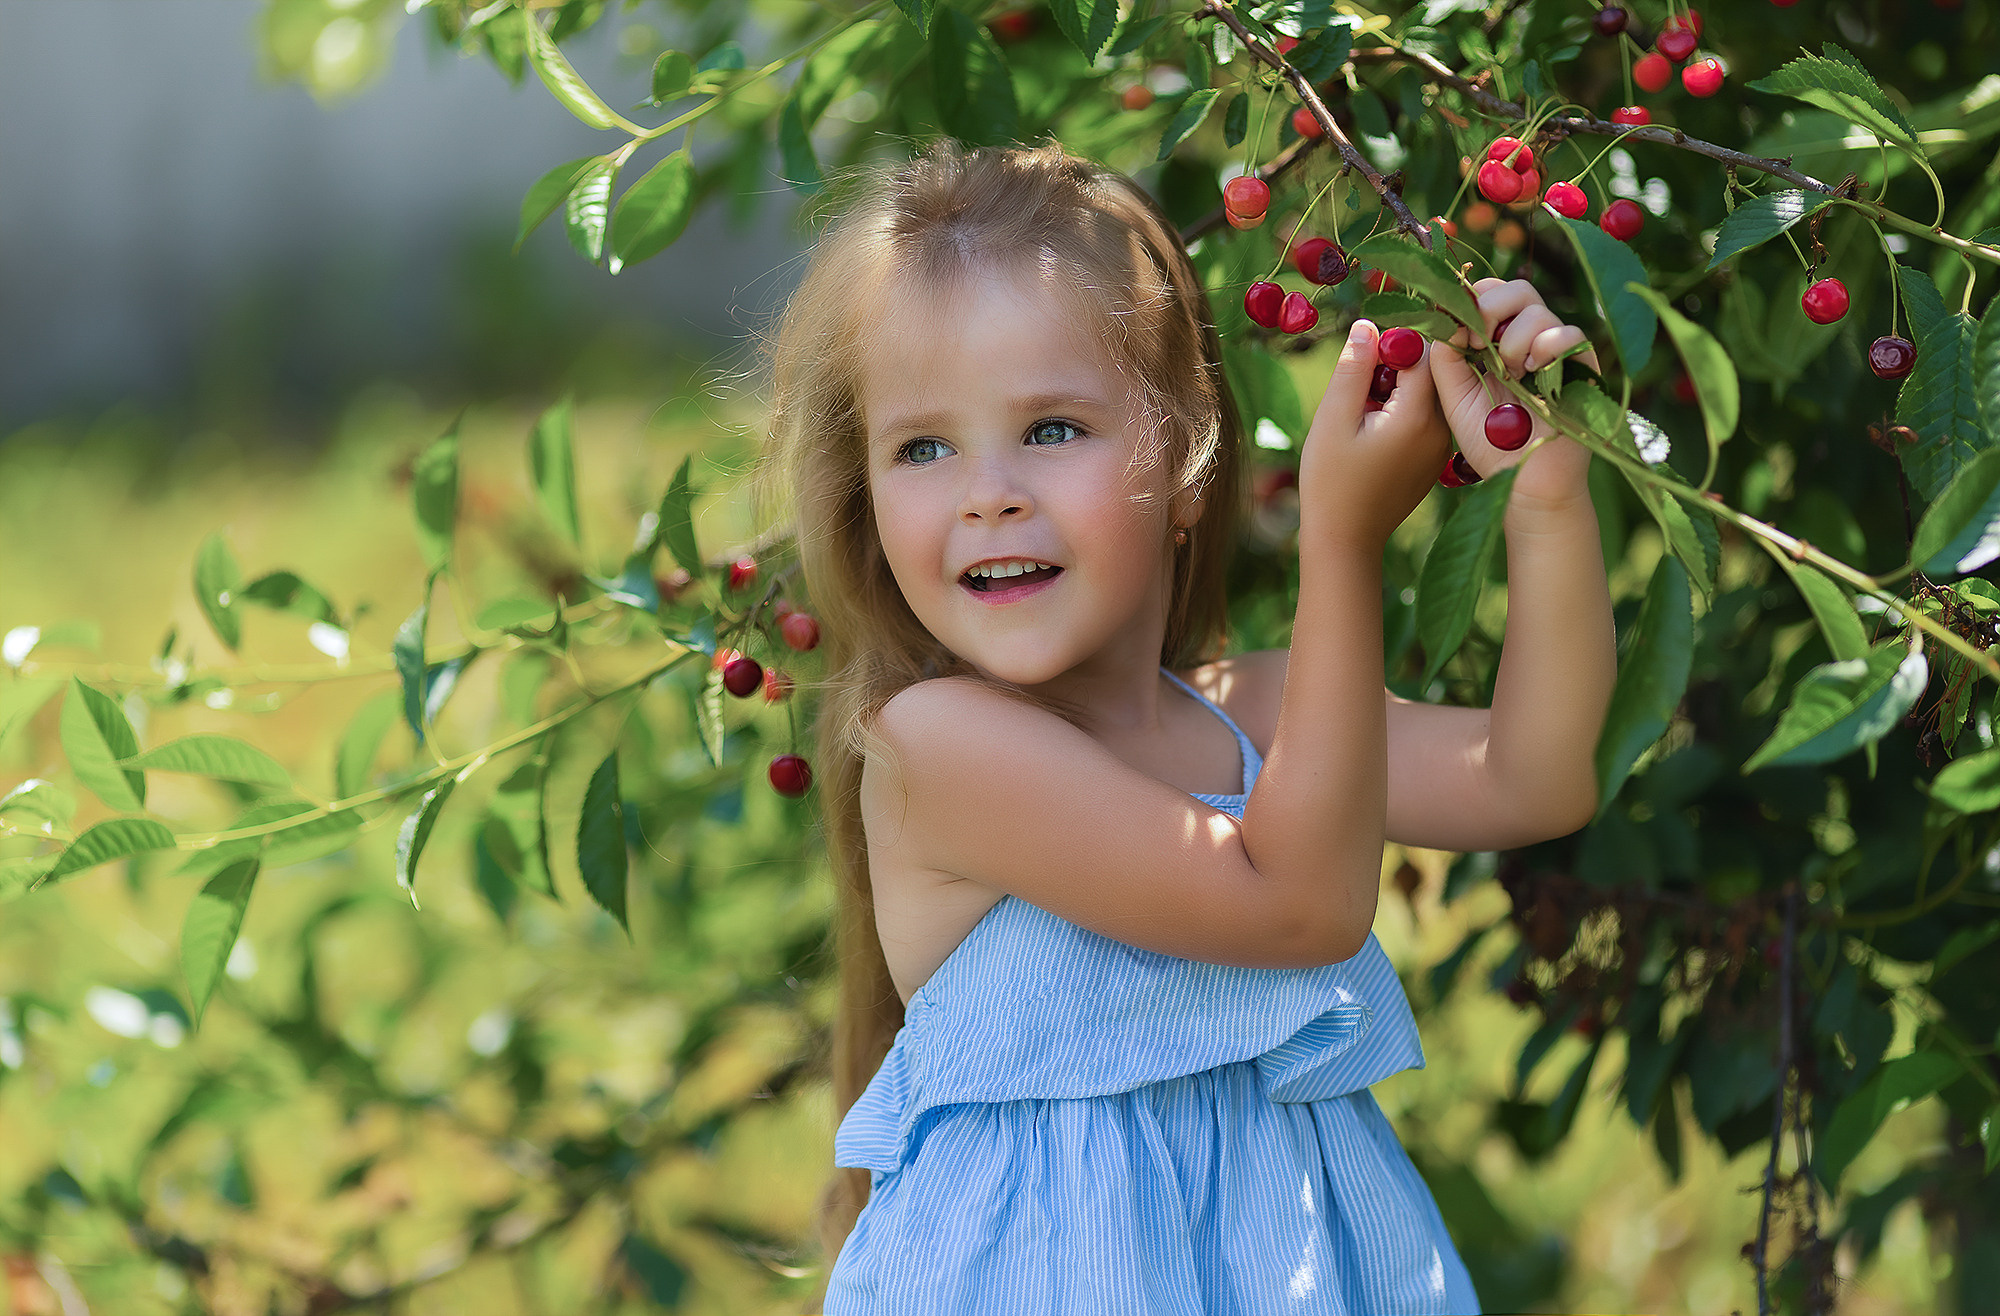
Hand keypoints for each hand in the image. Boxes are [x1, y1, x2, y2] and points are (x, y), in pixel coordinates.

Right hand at [1298, 319, 1452, 552]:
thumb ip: (1353, 369)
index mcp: (1419, 415)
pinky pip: (1424, 417)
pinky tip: (1371, 430)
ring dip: (1394, 389)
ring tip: (1360, 411)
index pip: (1422, 352)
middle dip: (1392, 365)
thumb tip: (1368, 325)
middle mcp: (1441, 428)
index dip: (1391, 342)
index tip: (1361, 354)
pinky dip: (1399, 411)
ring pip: (1425, 394)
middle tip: (1356, 384)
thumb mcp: (1333, 420)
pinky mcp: (1434, 459)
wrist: (1346, 540)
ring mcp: (1441, 446)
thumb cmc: (1331, 481)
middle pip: (1428, 371)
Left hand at [1429, 279, 1597, 515]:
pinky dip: (1545, 347)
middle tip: (1480, 344)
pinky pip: (1569, 333)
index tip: (1459, 333)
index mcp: (1496, 340)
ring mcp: (1556, 349)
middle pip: (1515, 289)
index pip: (1487, 293)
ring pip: (1537, 310)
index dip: (1470, 301)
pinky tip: (1533, 373)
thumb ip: (1446, 356)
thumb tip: (1447, 315)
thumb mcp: (1455, 395)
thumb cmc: (1490, 441)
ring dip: (1514, 339)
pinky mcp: (1582, 364)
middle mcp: (1527, 338)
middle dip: (1490, 309)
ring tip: (1511, 373)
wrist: (1524, 479)